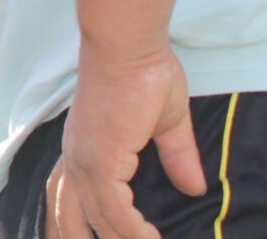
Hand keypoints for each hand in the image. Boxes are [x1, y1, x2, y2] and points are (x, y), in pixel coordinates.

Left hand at [46, 47, 205, 238]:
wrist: (128, 46)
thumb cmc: (143, 72)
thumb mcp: (165, 123)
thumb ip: (175, 155)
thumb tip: (195, 189)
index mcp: (84, 148)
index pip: (73, 197)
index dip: (90, 224)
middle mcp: (76, 157)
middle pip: (72, 214)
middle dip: (85, 238)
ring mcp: (85, 160)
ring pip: (97, 218)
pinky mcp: (100, 160)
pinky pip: (114, 209)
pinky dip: (132, 230)